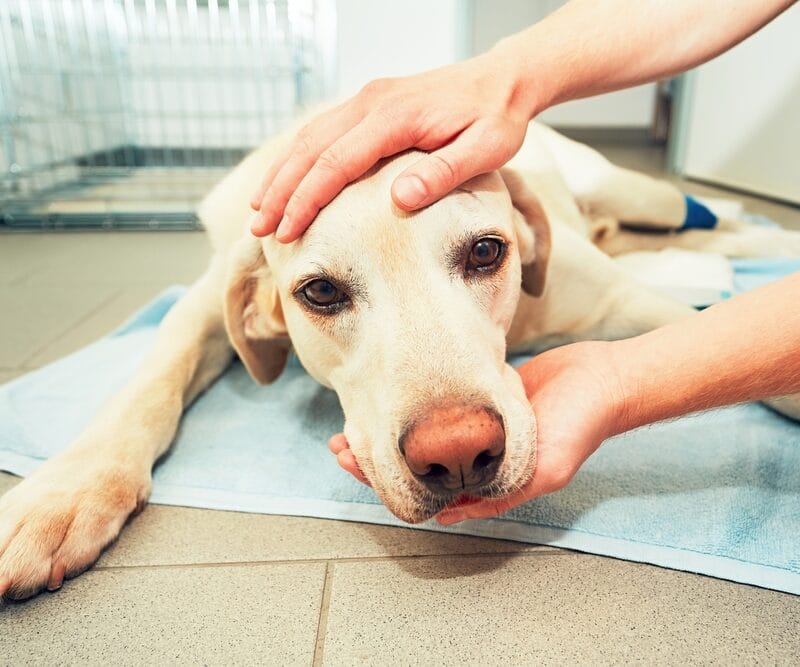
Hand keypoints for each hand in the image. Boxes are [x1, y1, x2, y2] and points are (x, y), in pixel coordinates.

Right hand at [250, 50, 535, 241]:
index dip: (306, 199)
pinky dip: (298, 157)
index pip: (336, 162)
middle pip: (310, 149)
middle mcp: (371, 103)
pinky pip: (322, 131)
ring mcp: (367, 100)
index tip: (287, 231)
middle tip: (257, 229)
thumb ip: (442, 173)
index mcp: (394, 117)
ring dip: (281, 174)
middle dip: (279, 191)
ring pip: (309, 137)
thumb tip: (399, 199)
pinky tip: (286, 178)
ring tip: (259, 209)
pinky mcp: (369, 105)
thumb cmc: (496, 118)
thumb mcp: (484, 149)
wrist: (502, 79)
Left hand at [326, 340, 627, 522]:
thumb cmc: (578, 425)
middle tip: (341, 444)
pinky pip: (436, 410)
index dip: (385, 480)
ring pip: (419, 437)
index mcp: (487, 481)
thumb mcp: (544, 470)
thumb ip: (500, 494)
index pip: (425, 489)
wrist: (600, 379)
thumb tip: (449, 515)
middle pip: (413, 464)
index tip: (353, 461)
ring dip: (387, 432)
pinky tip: (388, 399)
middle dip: (375, 456)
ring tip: (354, 423)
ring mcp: (475, 429)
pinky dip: (410, 409)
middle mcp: (476, 458)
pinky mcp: (478, 401)